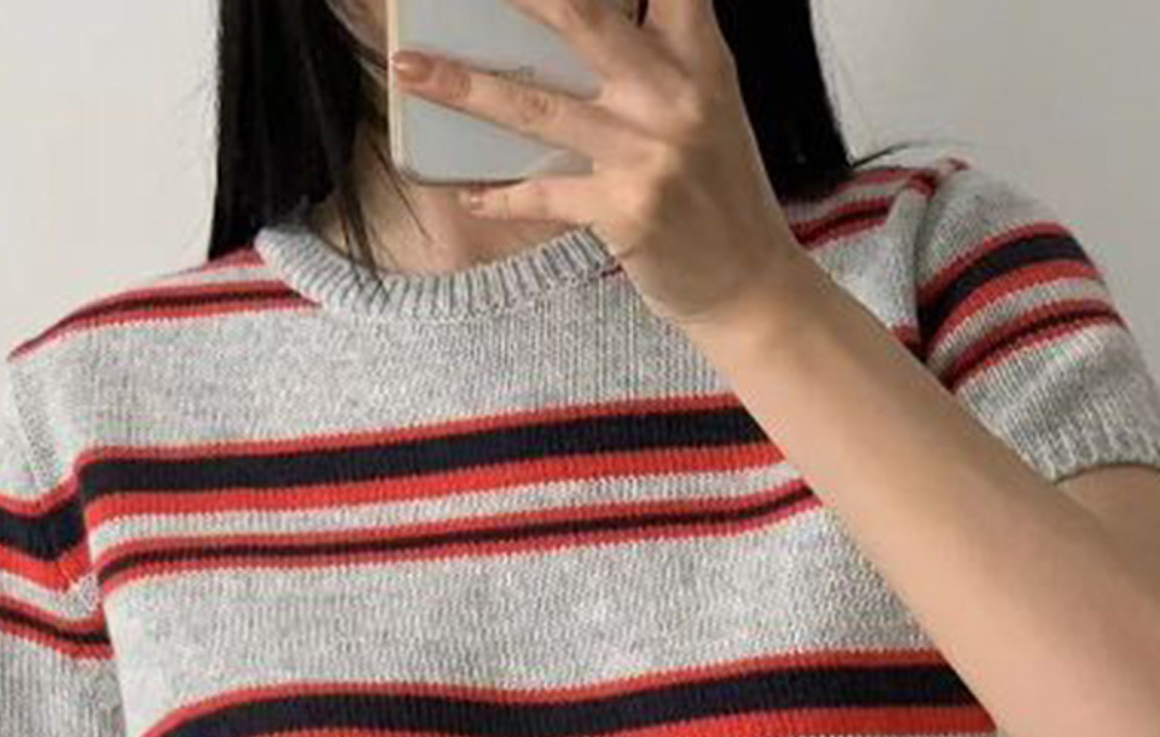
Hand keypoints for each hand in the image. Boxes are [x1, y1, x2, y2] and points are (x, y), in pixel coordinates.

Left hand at [389, 0, 810, 328]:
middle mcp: (675, 96)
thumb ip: (660, 58)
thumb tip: (582, 26)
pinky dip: (501, 195)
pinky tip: (469, 191)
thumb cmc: (718, 195)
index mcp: (699, 59)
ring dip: (464, 86)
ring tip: (410, 68)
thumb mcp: (707, 108)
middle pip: (582, 16)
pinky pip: (544, 194)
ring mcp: (648, 154)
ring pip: (538, 108)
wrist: (749, 287)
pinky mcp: (626, 210)